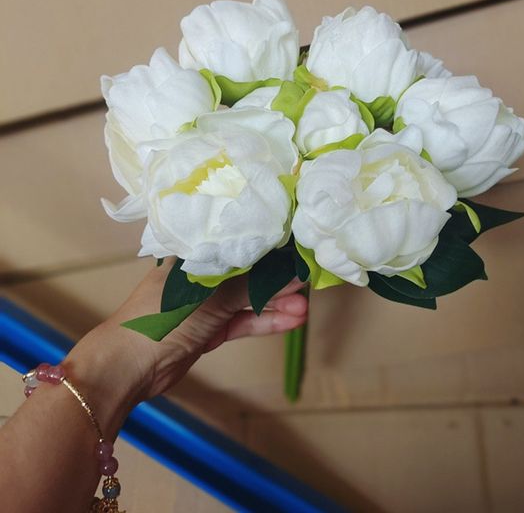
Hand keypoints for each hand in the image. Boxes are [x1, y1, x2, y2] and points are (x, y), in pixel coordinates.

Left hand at [63, 258, 307, 430]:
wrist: (130, 366)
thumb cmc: (163, 316)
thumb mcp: (210, 296)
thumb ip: (252, 285)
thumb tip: (292, 271)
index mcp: (193, 254)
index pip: (237, 243)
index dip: (268, 246)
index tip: (297, 248)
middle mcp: (201, 275)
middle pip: (247, 272)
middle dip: (277, 279)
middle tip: (307, 279)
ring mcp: (207, 304)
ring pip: (248, 299)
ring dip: (275, 303)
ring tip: (305, 306)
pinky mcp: (211, 329)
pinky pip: (243, 321)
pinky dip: (265, 321)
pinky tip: (292, 319)